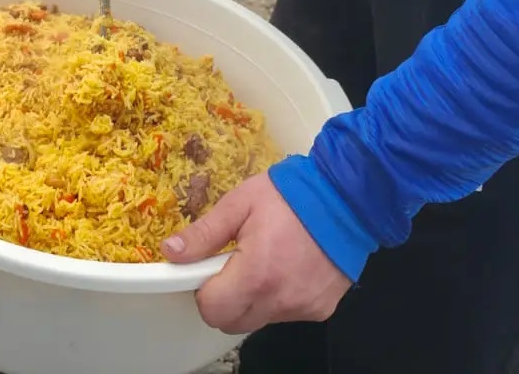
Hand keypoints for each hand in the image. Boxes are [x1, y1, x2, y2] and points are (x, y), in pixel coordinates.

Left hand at [164, 172, 350, 333]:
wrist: (346, 197)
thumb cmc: (291, 195)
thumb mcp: (239, 204)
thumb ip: (204, 233)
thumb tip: (171, 252)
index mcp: (257, 274)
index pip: (211, 310)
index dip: (202, 290)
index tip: (208, 268)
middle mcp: (281, 300)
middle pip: (233, 322)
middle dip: (224, 300)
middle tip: (232, 265)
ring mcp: (303, 308)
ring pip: (259, 319)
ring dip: (251, 299)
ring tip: (264, 260)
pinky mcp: (321, 310)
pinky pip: (286, 314)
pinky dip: (278, 298)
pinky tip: (287, 267)